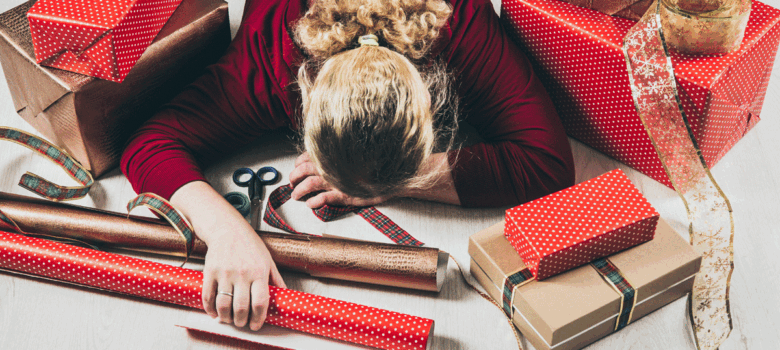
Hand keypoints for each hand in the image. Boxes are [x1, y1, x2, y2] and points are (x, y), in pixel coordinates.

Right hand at [170, 181, 285, 330]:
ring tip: (229, 319)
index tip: (256, 325)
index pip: (260, 302)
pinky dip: (210, 309)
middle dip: (242, 321)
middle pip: (241, 307)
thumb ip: (275, 279)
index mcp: (259, 272)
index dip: (258, 318)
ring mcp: (225, 273)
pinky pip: (208, 296)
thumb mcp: (268, 260)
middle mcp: (242, 273)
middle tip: (242, 323)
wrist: (227, 228)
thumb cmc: (250, 245)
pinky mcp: (210, 272)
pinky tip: (214, 312)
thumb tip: (285, 295)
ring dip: (226, 318)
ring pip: (224, 305)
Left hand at [289, 152, 390, 207]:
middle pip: (304, 170)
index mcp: (333, 156)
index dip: (298, 164)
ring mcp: (338, 180)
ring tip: (296, 196)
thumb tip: (321, 160)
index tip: (295, 169)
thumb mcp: (353, 158)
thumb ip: (337, 158)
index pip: (307, 157)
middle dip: (294, 178)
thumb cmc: (373, 167)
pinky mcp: (346, 194)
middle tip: (292, 184)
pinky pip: (325, 198)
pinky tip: (311, 204)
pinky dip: (315, 201)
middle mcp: (333, 167)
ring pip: (310, 184)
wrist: (393, 175)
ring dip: (299, 190)